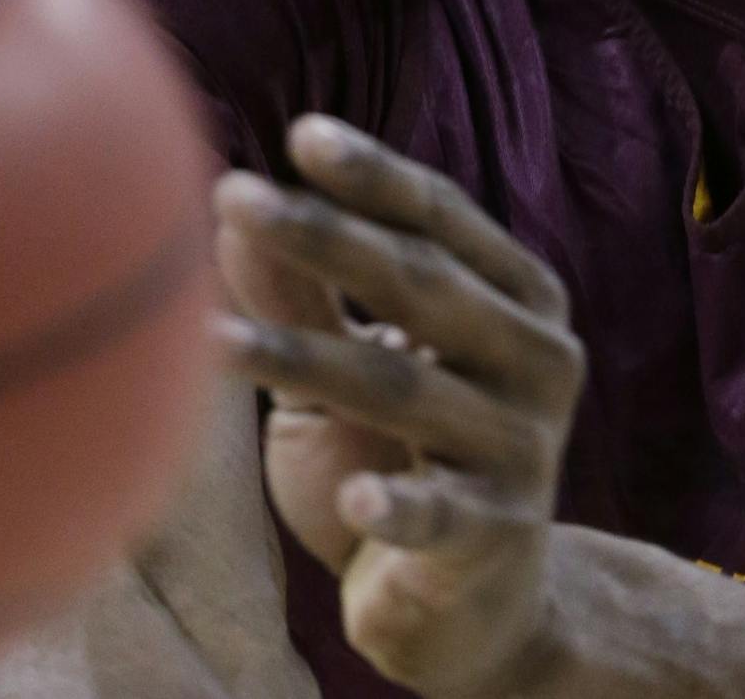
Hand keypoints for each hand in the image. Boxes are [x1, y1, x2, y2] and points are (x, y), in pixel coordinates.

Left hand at [212, 117, 585, 697]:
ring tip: (208, 344)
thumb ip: (304, 298)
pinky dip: (398, 509)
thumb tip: (231, 205)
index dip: (373, 177)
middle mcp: (537, 357)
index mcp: (518, 298)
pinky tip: (352, 503)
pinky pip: (441, 516)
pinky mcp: (498, 534)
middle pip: (422, 284)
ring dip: (305, 362)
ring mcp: (524, 445)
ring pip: (406, 390)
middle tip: (232, 195)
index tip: (300, 134)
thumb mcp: (350, 374)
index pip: (444, 219)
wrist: (475, 609)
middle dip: (323, 236)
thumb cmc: (398, 461)